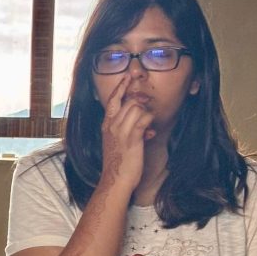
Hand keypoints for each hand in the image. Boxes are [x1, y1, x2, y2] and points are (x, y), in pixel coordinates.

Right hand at [100, 74, 153, 192]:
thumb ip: (128, 129)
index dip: (121, 87)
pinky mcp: (132, 138)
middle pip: (128, 101)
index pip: (113, 100)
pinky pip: (144, 120)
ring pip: (137, 108)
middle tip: (147, 107)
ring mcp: (121, 131)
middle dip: (141, 101)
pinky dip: (150, 123)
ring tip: (148, 126)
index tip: (127, 76)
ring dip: (147, 114)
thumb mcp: (117, 143)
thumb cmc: (117, 163)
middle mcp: (112, 125)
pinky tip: (150, 134)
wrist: (115, 179)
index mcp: (106, 125)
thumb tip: (144, 124)